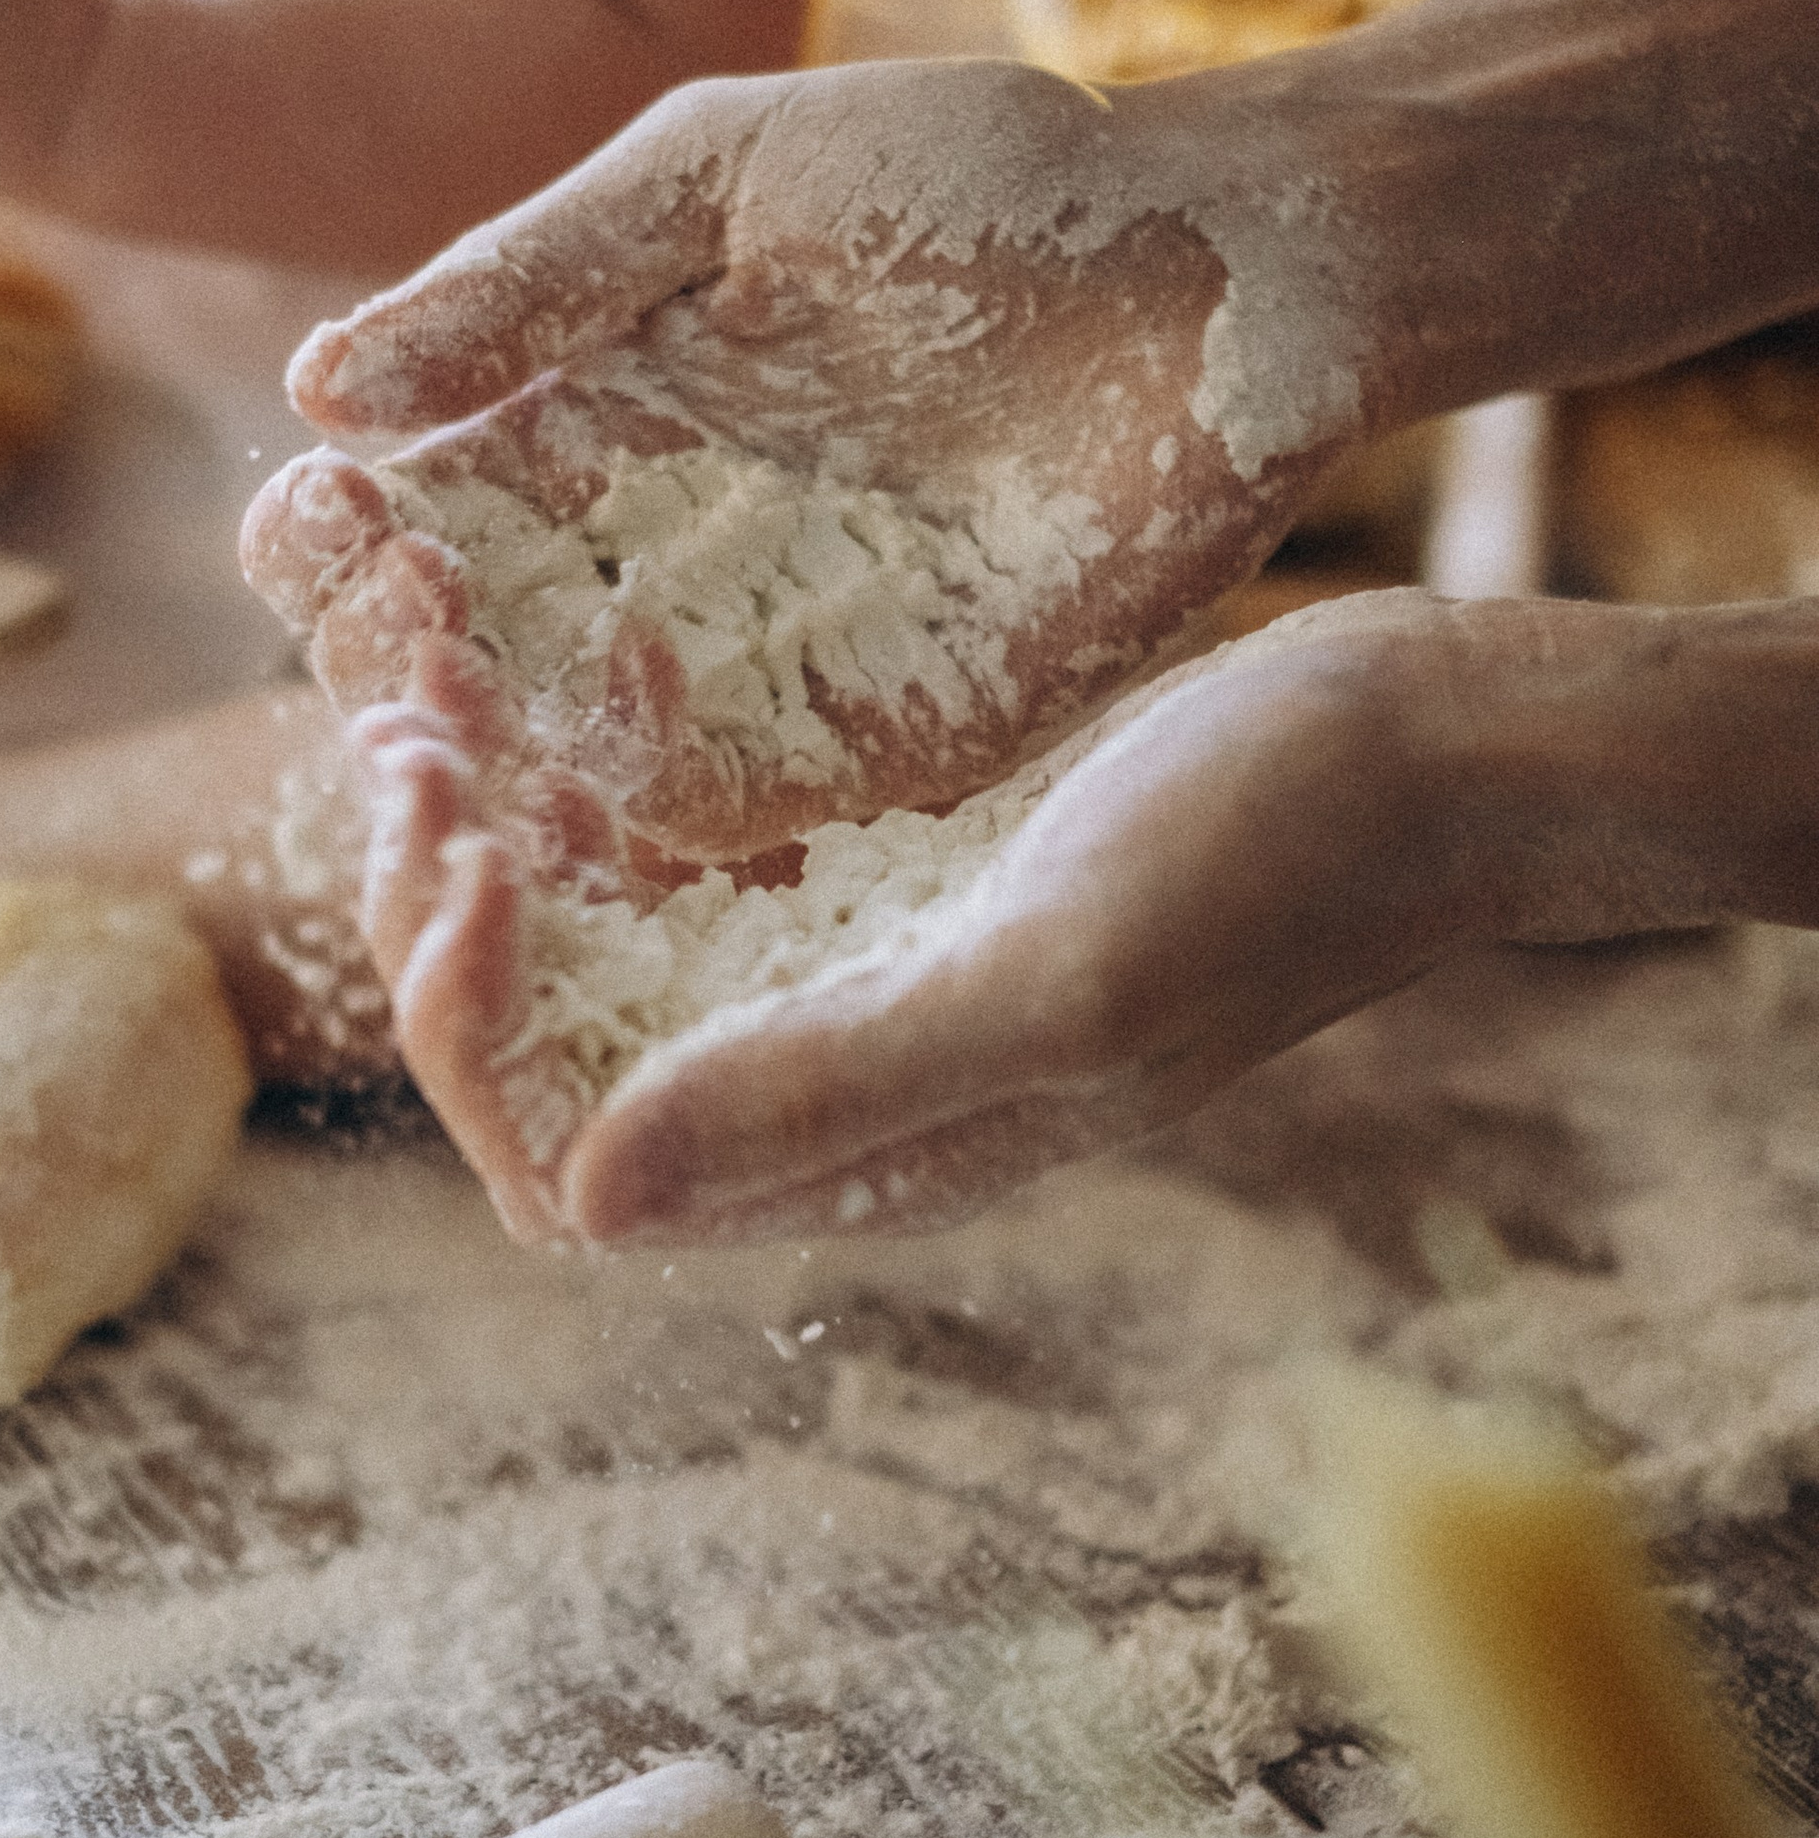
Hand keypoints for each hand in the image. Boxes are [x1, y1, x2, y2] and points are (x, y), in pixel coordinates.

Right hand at [244, 61, 1365, 865]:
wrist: (1234, 262)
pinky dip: (649, 832)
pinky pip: (726, 823)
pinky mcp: (876, 745)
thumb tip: (317, 391)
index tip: (343, 520)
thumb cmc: (985, 176)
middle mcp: (643, 559)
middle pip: (452, 662)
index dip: (334, 538)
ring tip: (469, 756)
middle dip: (395, 669)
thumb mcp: (720, 180)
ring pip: (564, 764)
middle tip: (415, 643)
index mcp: (578, 419)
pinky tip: (601, 814)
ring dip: (497, 774)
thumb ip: (530, 280)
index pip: (391, 514)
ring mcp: (753, 665)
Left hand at [345, 593, 1721, 1249]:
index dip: (465, 1041)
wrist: (1434, 744)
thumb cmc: (1278, 860)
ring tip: (436, 677)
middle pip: (551, 1055)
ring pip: (594, 943)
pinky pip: (679, 851)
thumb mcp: (1054, 972)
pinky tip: (553, 646)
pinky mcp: (877, 871)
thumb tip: (582, 1191)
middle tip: (404, 737)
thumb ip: (827, 1083)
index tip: (455, 858)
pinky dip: (593, 766)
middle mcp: (826, 1086)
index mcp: (854, 1155)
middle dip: (443, 919)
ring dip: (495, 830)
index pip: (567, 1171)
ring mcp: (849, 977)